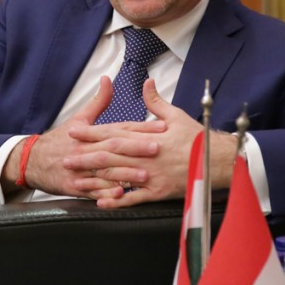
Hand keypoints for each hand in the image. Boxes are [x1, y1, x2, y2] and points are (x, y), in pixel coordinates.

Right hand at [1, 76, 164, 197]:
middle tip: (158, 148)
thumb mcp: (79, 119)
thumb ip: (98, 102)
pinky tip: (120, 194)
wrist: (32, 160)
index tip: (161, 127)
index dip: (141, 127)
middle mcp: (86, 149)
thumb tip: (108, 80)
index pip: (120, 128)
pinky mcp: (74, 186)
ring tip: (145, 175)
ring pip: (105, 170)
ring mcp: (80, 168)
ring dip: (125, 173)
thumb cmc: (60, 140)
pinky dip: (106, 193)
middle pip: (114, 147)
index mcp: (91, 132)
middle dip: (137, 148)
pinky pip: (92, 191)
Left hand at [65, 79, 237, 207]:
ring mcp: (152, 175)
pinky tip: (101, 201)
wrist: (218, 160)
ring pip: (119, 175)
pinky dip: (117, 200)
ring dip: (96, 177)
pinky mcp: (159, 192)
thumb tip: (147, 83)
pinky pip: (135, 198)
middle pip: (111, 154)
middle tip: (66, 157)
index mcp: (149, 136)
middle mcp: (147, 155)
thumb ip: (157, 102)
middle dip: (87, 155)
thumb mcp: (177, 115)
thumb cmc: (197, 138)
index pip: (115, 132)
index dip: (93, 132)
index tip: (75, 131)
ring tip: (76, 178)